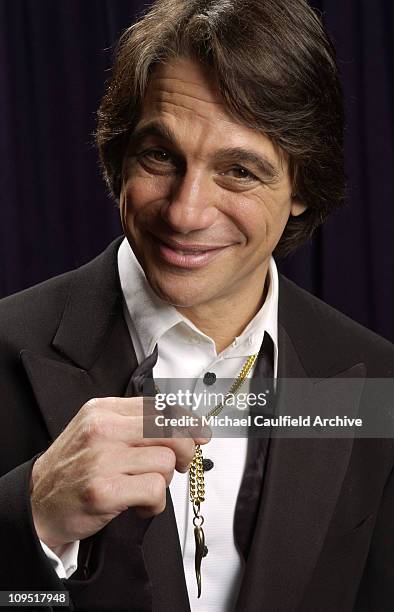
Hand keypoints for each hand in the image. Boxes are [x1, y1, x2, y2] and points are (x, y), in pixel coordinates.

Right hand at [30, 396, 209, 548]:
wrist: (37, 503)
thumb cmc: (74, 469)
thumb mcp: (98, 431)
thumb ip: (136, 423)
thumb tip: (186, 425)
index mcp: (103, 410)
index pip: (160, 407)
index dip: (188, 421)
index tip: (201, 433)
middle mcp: (103, 429)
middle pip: (170, 431)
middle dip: (185, 451)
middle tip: (179, 465)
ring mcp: (102, 459)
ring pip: (166, 463)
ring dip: (163, 482)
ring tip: (144, 488)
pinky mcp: (104, 490)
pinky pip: (155, 490)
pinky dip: (154, 503)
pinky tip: (139, 504)